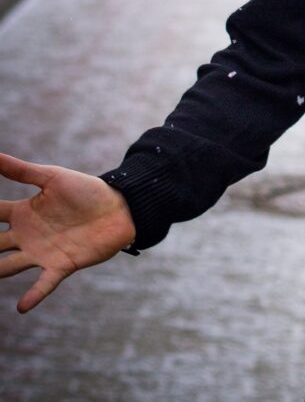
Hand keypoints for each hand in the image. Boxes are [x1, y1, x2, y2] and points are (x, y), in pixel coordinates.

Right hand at [0, 152, 135, 312]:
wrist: (120, 206)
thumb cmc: (86, 190)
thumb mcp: (52, 178)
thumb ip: (21, 171)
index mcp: (22, 213)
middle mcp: (25, 236)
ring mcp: (41, 253)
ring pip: (7, 268)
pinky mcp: (61, 265)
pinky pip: (43, 284)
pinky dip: (34, 296)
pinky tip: (21, 307)